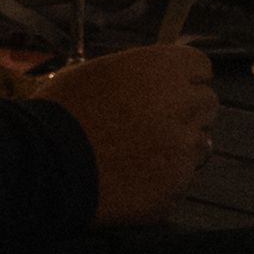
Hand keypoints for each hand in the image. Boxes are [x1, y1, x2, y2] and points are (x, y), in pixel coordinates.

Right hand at [43, 40, 217, 224]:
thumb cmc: (63, 111)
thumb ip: (138, 75)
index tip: (170, 87)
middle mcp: (183, 106)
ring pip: (199, 144)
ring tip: (139, 152)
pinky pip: (182, 179)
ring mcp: (183, 151)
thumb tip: (157, 83)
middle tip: (154, 120)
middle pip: (207, 104)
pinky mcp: (177, 187)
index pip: (200, 67)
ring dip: (178, 146)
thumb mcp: (97, 73)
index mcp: (162, 70)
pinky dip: (165, 178)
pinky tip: (134, 177)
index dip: (184, 77)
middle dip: (187, 110)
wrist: (46, 163)